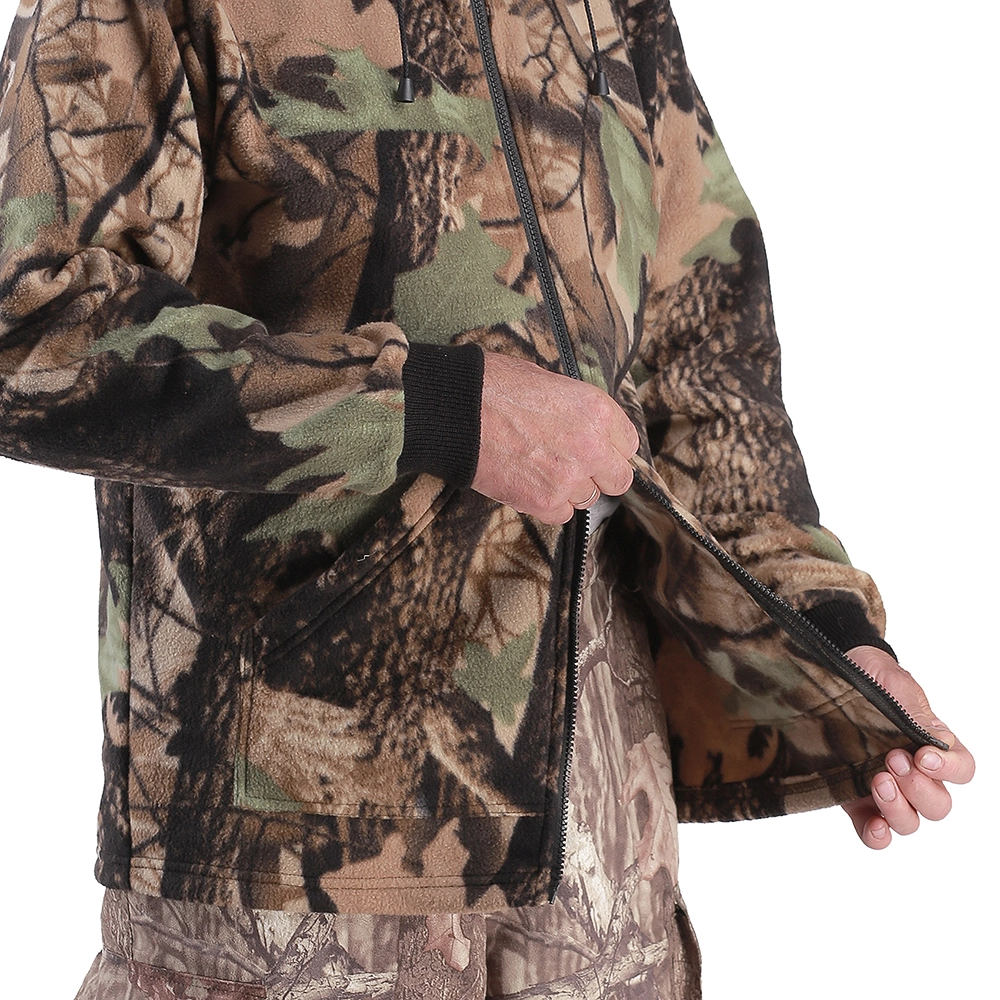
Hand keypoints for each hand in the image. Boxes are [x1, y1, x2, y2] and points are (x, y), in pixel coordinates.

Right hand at [471, 352, 639, 523]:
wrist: (456, 410)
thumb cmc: (494, 387)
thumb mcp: (549, 382)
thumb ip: (576, 410)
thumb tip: (583, 425)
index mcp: (597, 410)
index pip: (627, 444)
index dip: (609, 447)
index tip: (595, 449)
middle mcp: (592, 446)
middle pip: (618, 479)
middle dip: (599, 475)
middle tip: (574, 467)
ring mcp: (569, 478)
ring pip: (587, 499)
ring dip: (569, 489)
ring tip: (539, 469)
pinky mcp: (544, 501)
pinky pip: (561, 514)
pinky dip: (547, 504)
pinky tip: (528, 483)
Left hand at [841, 645, 974, 847]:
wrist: (829, 671)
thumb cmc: (868, 677)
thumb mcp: (892, 684)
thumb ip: (913, 710)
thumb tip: (935, 740)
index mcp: (933, 744)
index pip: (963, 769)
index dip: (951, 770)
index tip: (924, 756)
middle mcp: (915, 772)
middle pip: (938, 804)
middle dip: (918, 788)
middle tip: (893, 760)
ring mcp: (886, 787)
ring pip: (910, 821)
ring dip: (898, 809)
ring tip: (877, 780)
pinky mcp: (855, 798)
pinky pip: (874, 830)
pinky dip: (877, 835)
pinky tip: (874, 826)